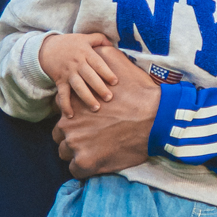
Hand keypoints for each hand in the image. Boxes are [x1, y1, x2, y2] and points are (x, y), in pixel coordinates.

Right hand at [41, 33, 121, 117]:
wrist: (46, 48)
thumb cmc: (70, 44)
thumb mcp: (84, 37)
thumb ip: (99, 38)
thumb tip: (112, 44)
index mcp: (85, 53)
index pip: (98, 63)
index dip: (106, 72)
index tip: (115, 81)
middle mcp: (77, 63)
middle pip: (89, 76)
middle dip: (99, 87)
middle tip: (109, 98)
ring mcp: (68, 73)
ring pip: (78, 87)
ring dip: (87, 98)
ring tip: (96, 108)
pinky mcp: (60, 81)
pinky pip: (63, 94)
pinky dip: (65, 105)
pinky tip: (71, 115)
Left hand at [52, 54, 158, 177]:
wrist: (156, 117)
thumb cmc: (138, 92)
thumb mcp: (117, 62)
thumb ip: (100, 53)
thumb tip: (95, 45)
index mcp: (72, 102)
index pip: (62, 110)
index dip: (75, 114)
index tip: (88, 119)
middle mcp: (68, 124)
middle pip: (60, 133)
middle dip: (73, 134)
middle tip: (92, 135)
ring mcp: (75, 145)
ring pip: (65, 152)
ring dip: (77, 152)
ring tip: (96, 149)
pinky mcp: (86, 163)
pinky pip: (75, 170)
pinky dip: (84, 167)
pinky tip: (98, 161)